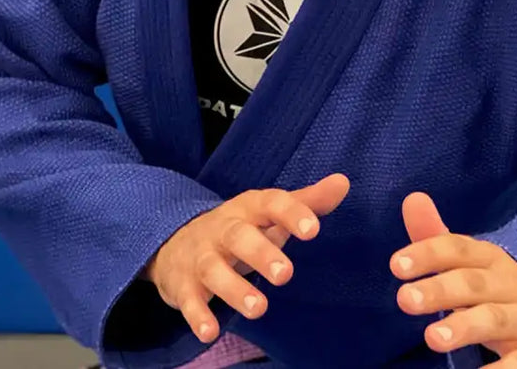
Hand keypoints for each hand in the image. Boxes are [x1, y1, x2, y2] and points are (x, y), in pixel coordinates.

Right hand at [146, 173, 349, 343]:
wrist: (174, 242)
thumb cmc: (239, 229)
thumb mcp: (268, 213)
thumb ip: (306, 202)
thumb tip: (343, 183)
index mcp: (248, 209)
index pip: (271, 204)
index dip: (291, 214)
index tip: (313, 230)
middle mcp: (223, 230)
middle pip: (239, 237)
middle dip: (261, 253)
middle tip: (286, 274)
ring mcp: (200, 258)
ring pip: (214, 270)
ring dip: (235, 290)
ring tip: (259, 309)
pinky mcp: (183, 286)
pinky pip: (189, 300)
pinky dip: (197, 316)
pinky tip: (209, 333)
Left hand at [391, 193, 516, 368]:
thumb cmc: (490, 289)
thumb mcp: (466, 263)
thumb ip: (435, 237)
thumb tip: (412, 198)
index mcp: (489, 258)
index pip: (457, 249)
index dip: (428, 253)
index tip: (396, 265)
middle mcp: (509, 285)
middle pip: (472, 283)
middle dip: (439, 290)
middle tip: (404, 300)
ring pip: (494, 320)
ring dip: (464, 327)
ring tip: (432, 339)